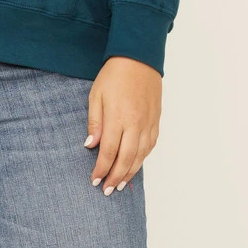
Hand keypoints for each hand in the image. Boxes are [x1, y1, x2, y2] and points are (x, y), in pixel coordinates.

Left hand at [85, 56, 161, 193]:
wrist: (139, 58)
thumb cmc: (114, 75)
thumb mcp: (96, 95)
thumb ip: (94, 122)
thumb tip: (91, 145)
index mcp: (118, 117)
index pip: (109, 151)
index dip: (102, 168)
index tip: (95, 179)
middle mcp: (136, 123)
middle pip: (126, 159)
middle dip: (116, 177)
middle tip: (107, 189)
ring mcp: (148, 123)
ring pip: (141, 155)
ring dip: (130, 172)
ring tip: (121, 184)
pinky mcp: (156, 120)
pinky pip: (151, 145)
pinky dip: (143, 158)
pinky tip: (136, 165)